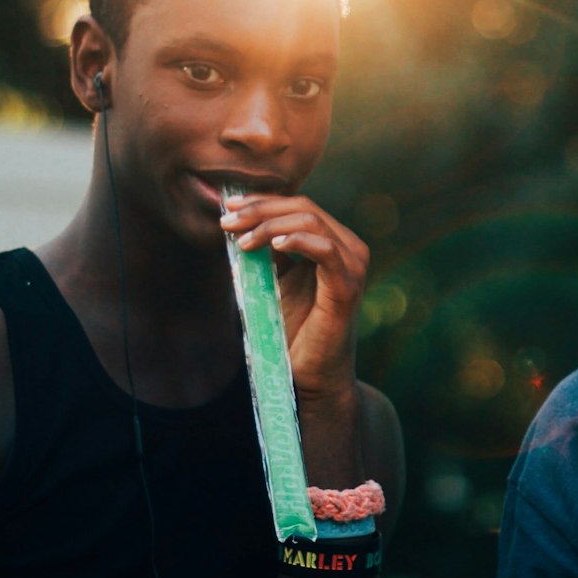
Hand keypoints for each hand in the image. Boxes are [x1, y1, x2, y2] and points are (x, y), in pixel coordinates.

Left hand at [220, 194, 368, 403]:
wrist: (309, 377)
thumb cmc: (293, 332)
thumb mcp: (273, 283)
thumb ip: (264, 255)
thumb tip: (234, 227)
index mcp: (333, 242)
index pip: (297, 206)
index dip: (261, 201)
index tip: (226, 205)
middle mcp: (348, 247)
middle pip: (303, 207)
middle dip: (259, 209)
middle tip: (225, 221)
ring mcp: (352, 264)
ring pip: (310, 221)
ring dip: (269, 225)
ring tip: (240, 241)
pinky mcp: (347, 285)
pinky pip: (325, 249)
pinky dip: (296, 240)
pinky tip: (272, 245)